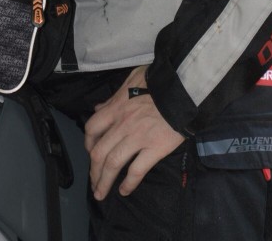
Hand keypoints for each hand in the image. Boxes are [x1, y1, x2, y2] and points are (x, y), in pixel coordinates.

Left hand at [84, 66, 184, 200]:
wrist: (183, 87)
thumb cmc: (159, 81)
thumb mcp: (132, 79)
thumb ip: (115, 95)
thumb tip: (101, 107)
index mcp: (117, 107)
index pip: (92, 128)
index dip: (88, 143)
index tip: (91, 152)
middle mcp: (122, 124)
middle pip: (99, 152)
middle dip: (93, 171)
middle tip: (94, 182)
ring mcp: (137, 137)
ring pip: (113, 164)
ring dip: (104, 181)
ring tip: (101, 193)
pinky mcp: (154, 148)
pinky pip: (136, 170)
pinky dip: (128, 184)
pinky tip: (124, 191)